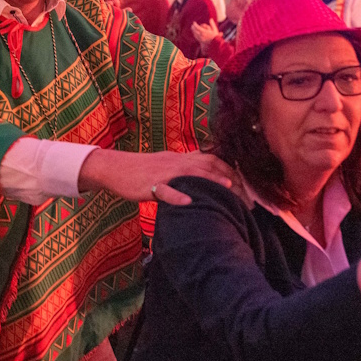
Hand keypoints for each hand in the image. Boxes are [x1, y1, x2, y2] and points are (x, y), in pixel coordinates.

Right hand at [79, 149, 236, 205]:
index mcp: (180, 158)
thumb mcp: (166, 165)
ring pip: (189, 173)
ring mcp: (163, 173)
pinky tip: (188, 202)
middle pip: (206, 165)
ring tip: (226, 188)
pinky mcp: (149, 185)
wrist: (115, 168)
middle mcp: (175, 162)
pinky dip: (177, 196)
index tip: (245, 183)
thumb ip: (184, 168)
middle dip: (227, 177)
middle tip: (243, 193)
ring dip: (209, 180)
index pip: (211, 158)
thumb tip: (204, 174)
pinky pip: (164, 190)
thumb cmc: (141, 170)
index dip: (229, 169)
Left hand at [190, 19, 219, 48]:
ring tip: (192, 28)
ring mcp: (201, 39)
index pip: (198, 28)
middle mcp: (202, 36)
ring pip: (195, 34)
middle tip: (192, 25)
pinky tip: (194, 33)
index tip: (194, 22)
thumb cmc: (215, 37)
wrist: (215, 45)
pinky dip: (194, 34)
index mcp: (205, 32)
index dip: (195, 25)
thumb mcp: (215, 30)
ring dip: (193, 31)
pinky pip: (196, 37)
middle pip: (195, 31)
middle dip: (193, 28)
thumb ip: (212, 24)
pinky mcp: (201, 41)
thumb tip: (211, 19)